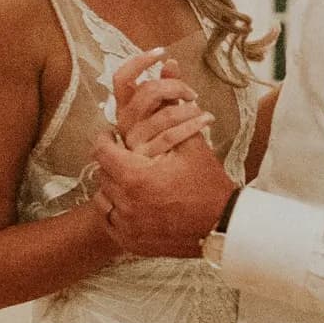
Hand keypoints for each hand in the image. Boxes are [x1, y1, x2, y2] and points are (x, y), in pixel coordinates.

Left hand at [92, 127, 233, 257]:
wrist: (222, 224)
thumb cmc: (208, 185)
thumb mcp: (191, 145)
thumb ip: (170, 115)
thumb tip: (163, 81)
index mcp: (136, 176)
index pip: (101, 151)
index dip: (105, 139)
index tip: (112, 136)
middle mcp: (126, 203)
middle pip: (102, 173)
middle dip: (113, 162)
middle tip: (129, 158)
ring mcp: (127, 226)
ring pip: (103, 198)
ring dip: (112, 186)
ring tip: (131, 181)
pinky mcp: (131, 242)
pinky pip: (109, 221)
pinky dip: (117, 211)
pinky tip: (133, 203)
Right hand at [111, 48, 210, 158]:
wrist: (170, 185)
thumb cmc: (168, 147)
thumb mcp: (166, 114)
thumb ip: (167, 89)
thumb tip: (171, 61)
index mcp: (126, 111)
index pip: (121, 79)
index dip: (138, 62)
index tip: (161, 52)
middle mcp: (125, 125)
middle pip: (146, 92)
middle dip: (175, 87)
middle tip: (193, 93)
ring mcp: (133, 143)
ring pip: (163, 114)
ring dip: (188, 110)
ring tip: (203, 113)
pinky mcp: (146, 159)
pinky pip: (171, 136)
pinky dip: (193, 125)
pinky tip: (206, 121)